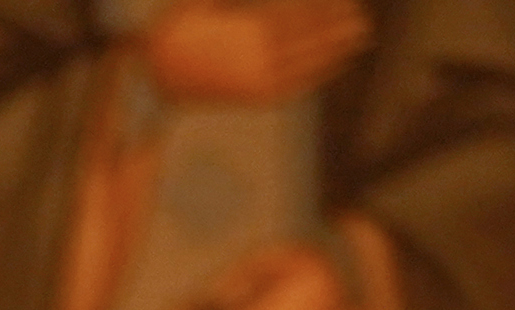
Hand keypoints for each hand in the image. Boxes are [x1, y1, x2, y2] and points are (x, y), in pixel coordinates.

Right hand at [141, 0, 371, 105]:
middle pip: (303, 41)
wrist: (152, 74)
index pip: (289, 18)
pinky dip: (318, 74)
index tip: (343, 2)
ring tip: (360, 36)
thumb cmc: (175, 28)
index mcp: (240, 34)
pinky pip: (294, 86)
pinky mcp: (253, 95)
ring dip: (334, 50)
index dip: (317, 8)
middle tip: (362, 18)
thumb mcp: (200, 1)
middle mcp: (250, 60)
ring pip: (304, 64)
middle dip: (334, 28)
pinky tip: (336, 63)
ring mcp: (253, 80)